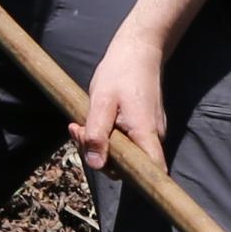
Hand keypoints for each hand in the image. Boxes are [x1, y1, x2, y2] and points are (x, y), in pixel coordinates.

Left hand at [76, 24, 166, 172]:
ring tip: (79, 124)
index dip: (137, 182)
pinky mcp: (141, 127)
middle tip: (78, 131)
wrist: (139, 49)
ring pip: (122, 152)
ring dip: (97, 144)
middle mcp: (152, 137)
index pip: (152, 172)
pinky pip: (123, 141)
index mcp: (146, 134)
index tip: (106, 167)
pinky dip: (104, 135)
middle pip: (128, 165)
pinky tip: (88, 121)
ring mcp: (148, 132)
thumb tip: (95, 164)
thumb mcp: (102, 101)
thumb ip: (98, 134)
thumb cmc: (121, 72)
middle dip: (98, 155)